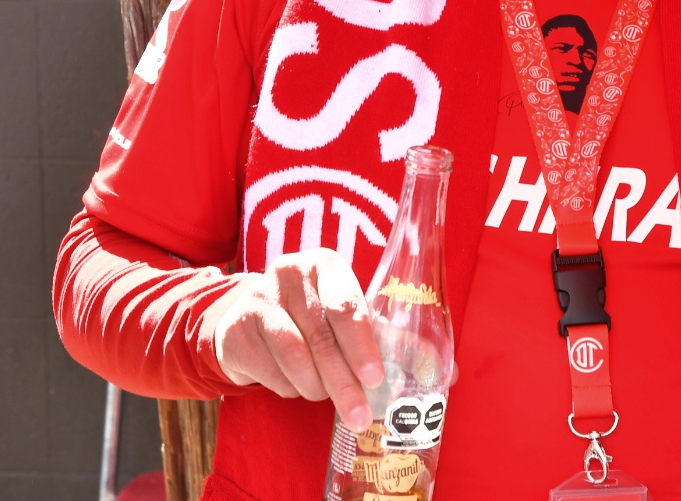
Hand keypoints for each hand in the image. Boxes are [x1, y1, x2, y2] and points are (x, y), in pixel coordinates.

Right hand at [212, 248, 384, 430]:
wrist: (251, 317)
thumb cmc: (315, 315)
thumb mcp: (348, 314)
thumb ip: (391, 338)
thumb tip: (445, 372)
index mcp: (326, 264)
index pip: (346, 306)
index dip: (361, 346)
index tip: (375, 379)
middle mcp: (289, 272)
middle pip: (321, 339)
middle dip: (344, 383)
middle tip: (360, 416)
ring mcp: (257, 300)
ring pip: (295, 359)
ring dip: (316, 387)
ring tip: (324, 392)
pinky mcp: (235, 330)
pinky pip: (271, 374)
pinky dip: (290, 388)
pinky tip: (294, 381)